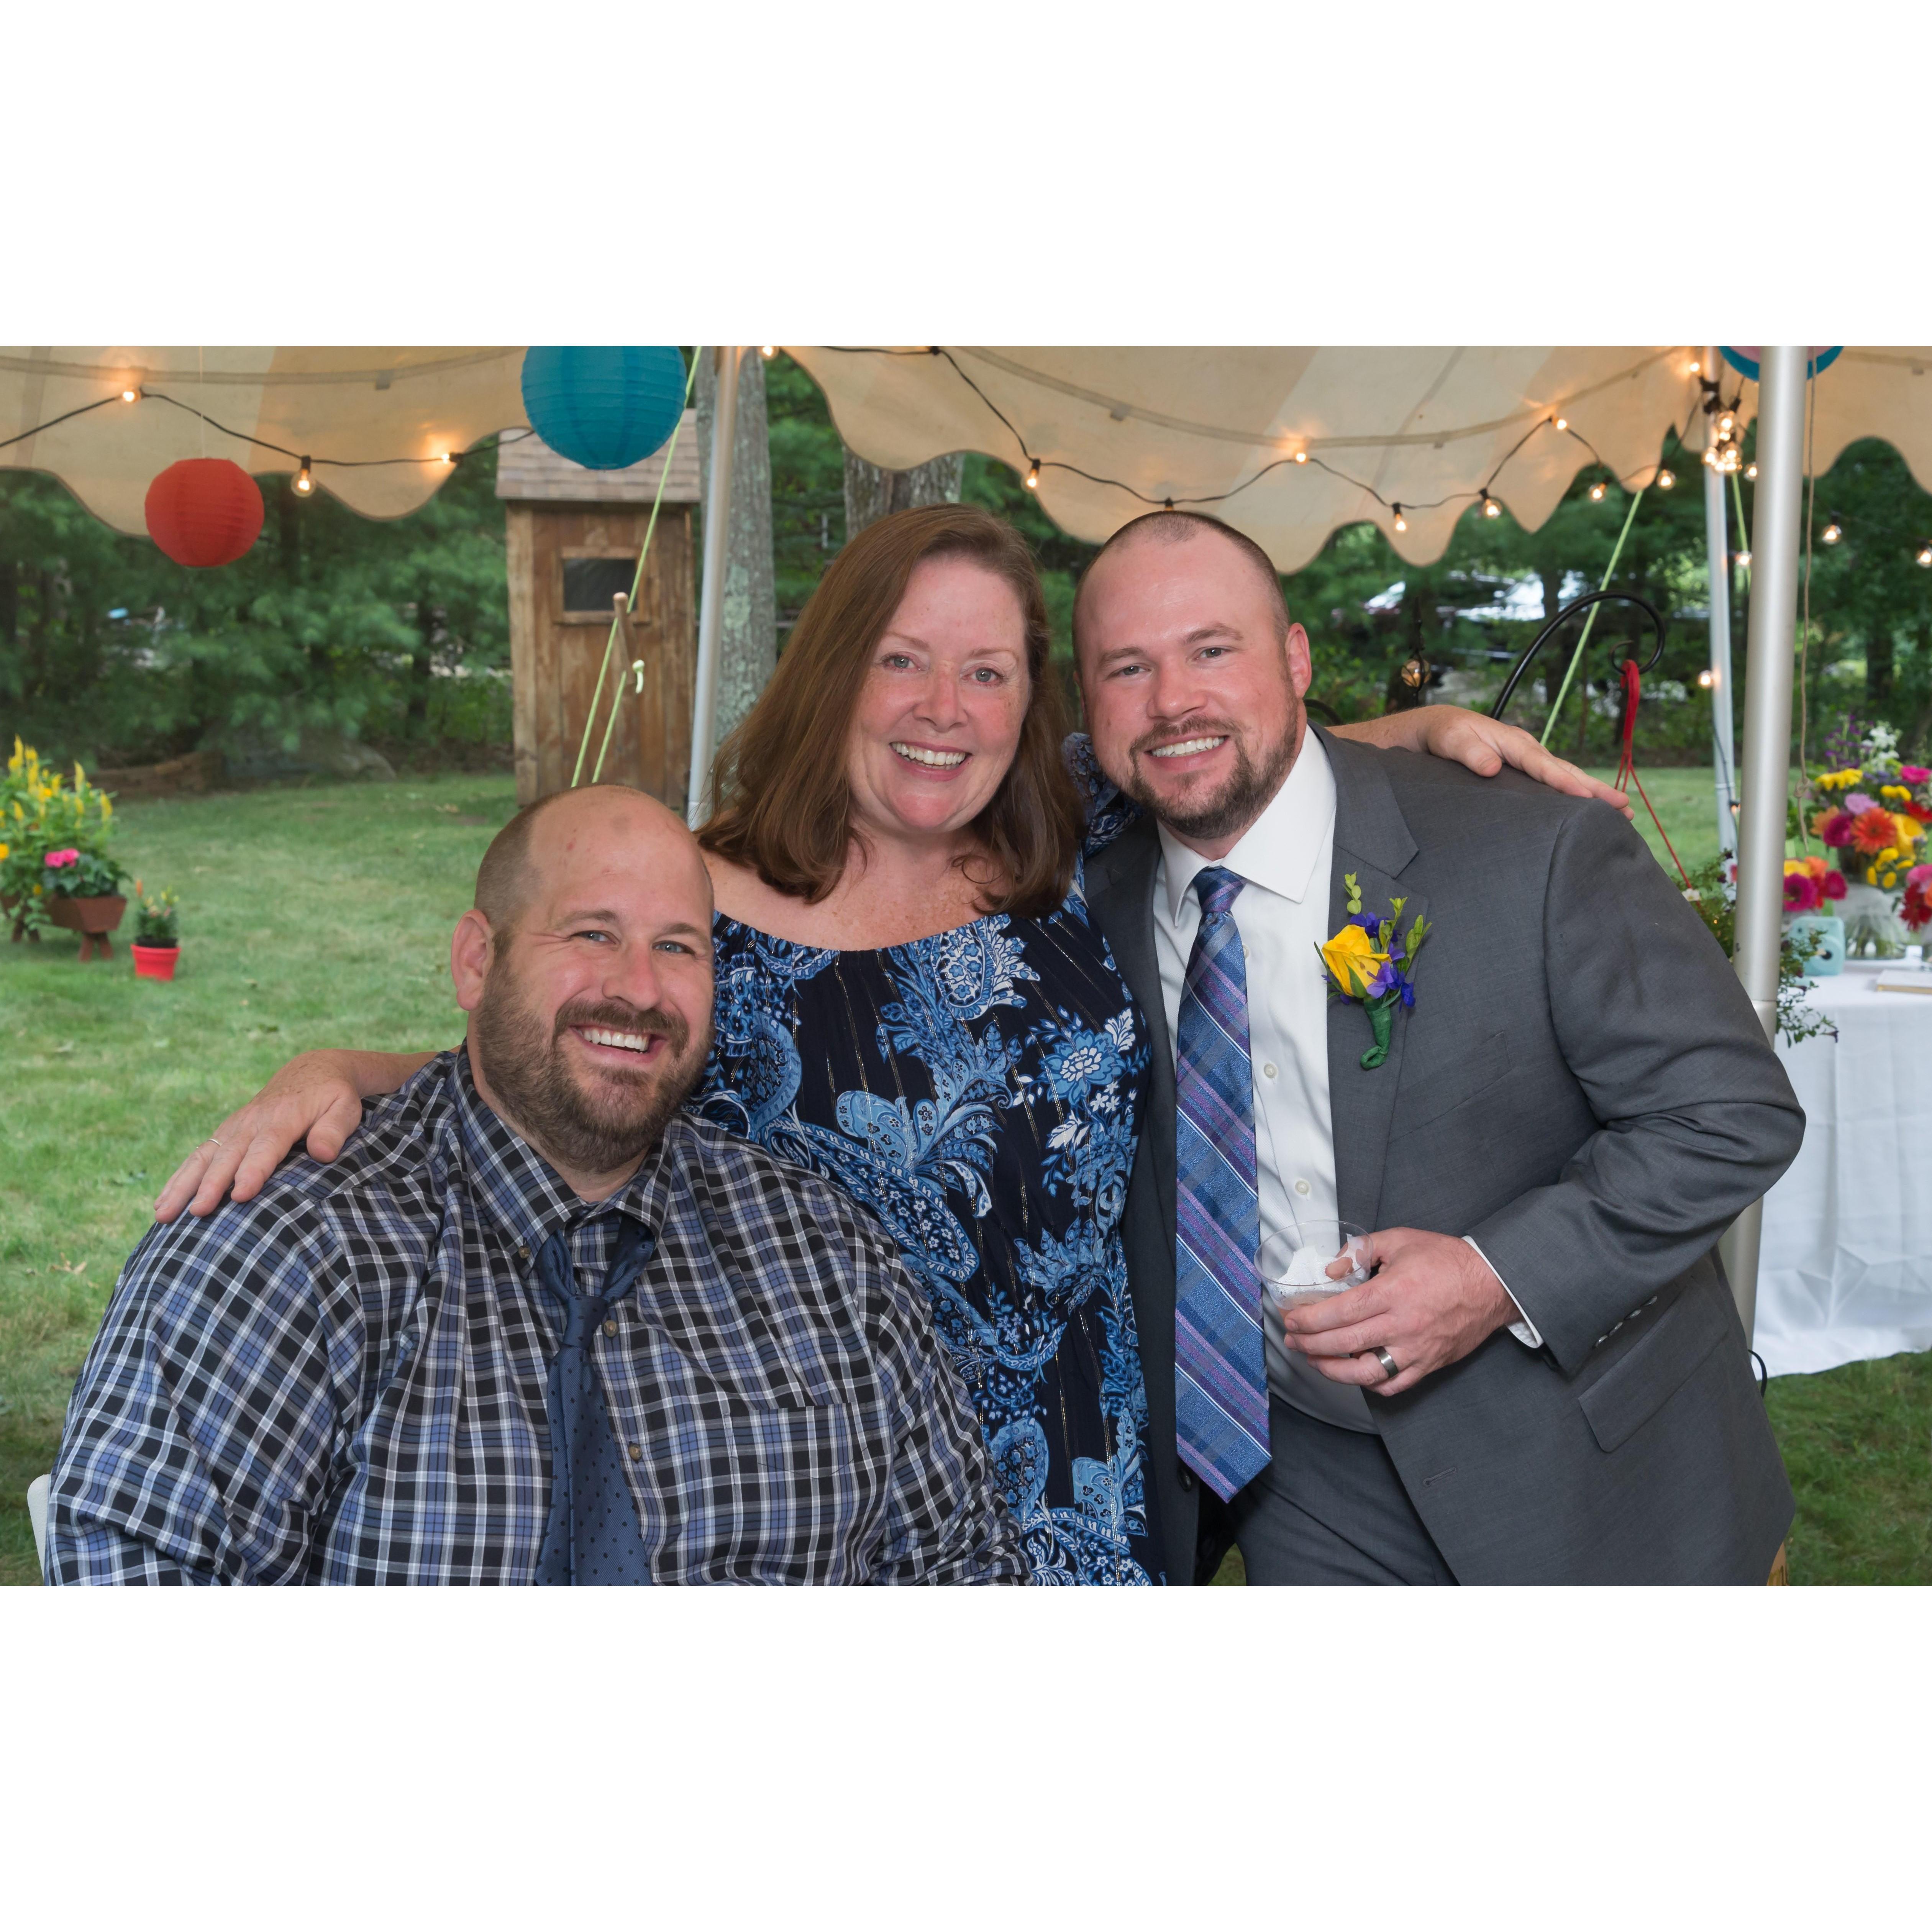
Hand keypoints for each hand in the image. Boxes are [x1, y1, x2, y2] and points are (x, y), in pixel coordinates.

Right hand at [154, 1050, 369, 1221]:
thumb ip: (334, 1130)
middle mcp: (252, 1122)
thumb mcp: (344, 1107)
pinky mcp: (225, 1134)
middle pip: (229, 1155)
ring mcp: (235, 1127)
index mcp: (284, 1118)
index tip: (240, 1195)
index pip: (266, 1147)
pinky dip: (179, 1179)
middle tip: (197, 1212)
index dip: (252, 1171)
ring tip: (163, 1214)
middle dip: (211, 1184)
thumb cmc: (333, 1097)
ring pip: (204, 1157)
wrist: (312, 1072)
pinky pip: (198, 1156)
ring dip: (183, 1185)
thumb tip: (323, 1153)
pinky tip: (163, 1203)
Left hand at [1277, 1227, 1518, 1396]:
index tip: (1291, 1318)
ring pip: (1365, 1373)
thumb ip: (1361, 1249)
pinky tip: (1353, 1373)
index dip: (1309, 1319)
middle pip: (1344, 1344)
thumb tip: (1332, 1268)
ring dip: (1332, 1370)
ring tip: (1313, 1360)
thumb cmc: (1447, 1260)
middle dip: (1309, 1344)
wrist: (1493, 1283)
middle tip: (1291, 1339)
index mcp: (1393, 1292)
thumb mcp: (1400, 1239)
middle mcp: (1403, 1325)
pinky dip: (1369, 1384)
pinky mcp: (1429, 1364)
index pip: (1339, 1312)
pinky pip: (1393, 1384)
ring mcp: (1416, 1350)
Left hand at [1336, 705, 1633, 818]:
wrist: (1415, 734)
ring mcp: (1517, 765)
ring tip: (1618, 812)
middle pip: (1561, 772)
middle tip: (1625, 809)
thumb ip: (1464, 748)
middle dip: (1592, 790)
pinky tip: (1579, 813)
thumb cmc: (1430, 735)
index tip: (1591, 799)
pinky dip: (1564, 798)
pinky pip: (1543, 787)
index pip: (1542, 766)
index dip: (1566, 784)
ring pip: (1557, 780)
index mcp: (1507, 742)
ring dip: (1586, 795)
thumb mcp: (1442, 736)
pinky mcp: (1511, 778)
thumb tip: (1493, 767)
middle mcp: (1518, 752)